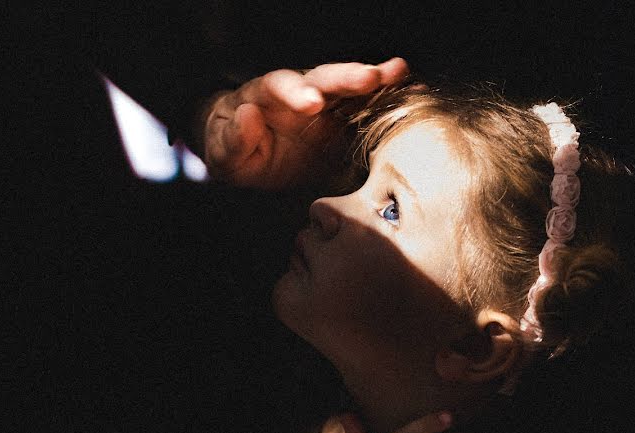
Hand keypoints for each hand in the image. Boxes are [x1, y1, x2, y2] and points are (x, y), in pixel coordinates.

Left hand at [200, 58, 409, 188]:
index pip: (279, 86)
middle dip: (346, 77)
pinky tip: (412, 95)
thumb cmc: (230, 148)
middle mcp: (298, 92)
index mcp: (265, 95)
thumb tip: (248, 117)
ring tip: (400, 75)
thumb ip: (233, 139)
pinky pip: (365, 113)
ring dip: (374, 82)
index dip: (296, 91)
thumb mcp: (222, 151)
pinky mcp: (341, 126)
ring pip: (349, 89)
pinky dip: (387, 104)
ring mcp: (324, 107)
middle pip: (323, 79)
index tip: (311, 103)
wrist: (247, 156)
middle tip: (371, 78)